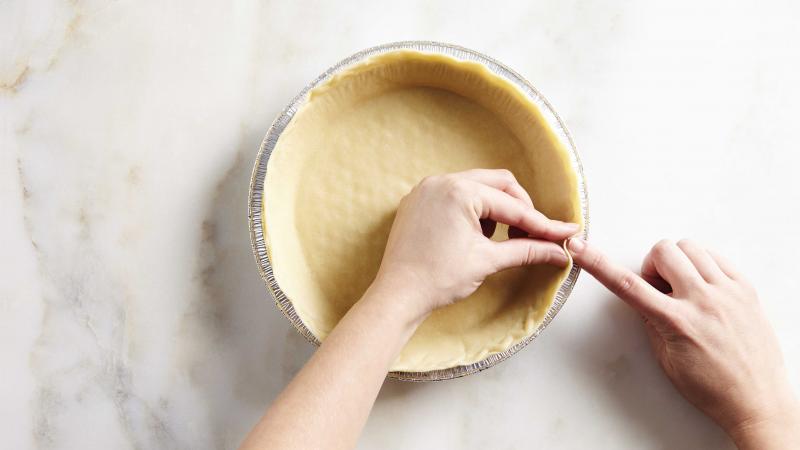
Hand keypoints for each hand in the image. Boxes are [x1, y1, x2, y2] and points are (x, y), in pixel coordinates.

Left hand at [372, 169, 578, 321]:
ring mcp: (426, 189)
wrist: (398, 296)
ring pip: (477, 187)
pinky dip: (471, 210)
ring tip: (495, 240)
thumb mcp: (488, 260)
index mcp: (459, 191)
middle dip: (519, 209)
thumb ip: (526, 249)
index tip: (563, 233)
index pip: (512, 205)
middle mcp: (441, 181)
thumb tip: (558, 251)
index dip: (541, 223)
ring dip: (495, 209)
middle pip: (498, 184)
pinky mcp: (417, 201)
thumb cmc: (438, 279)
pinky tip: (473, 236)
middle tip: (532, 235)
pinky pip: (454, 195)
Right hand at [568, 238, 799, 448]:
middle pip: (662, 251)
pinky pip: (717, 255)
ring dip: (678, 261)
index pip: (626, 284)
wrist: (757, 401)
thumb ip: (650, 321)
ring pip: (690, 246)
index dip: (597, 263)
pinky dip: (704, 263)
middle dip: (653, 265)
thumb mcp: (667, 359)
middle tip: (660, 287)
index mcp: (676, 322)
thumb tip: (641, 296)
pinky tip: (704, 285)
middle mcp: (702, 301)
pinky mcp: (747, 289)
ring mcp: (727, 292)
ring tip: (684, 287)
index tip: (579, 249)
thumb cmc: (712, 387)